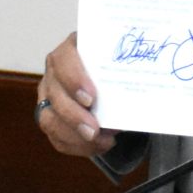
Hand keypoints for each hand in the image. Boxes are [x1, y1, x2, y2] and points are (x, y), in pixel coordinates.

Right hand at [36, 32, 116, 156]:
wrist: (114, 72)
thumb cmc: (118, 61)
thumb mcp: (122, 56)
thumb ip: (128, 64)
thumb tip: (144, 85)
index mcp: (73, 47)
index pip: (63, 60)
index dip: (74, 80)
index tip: (91, 98)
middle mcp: (55, 70)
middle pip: (55, 94)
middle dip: (74, 116)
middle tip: (94, 131)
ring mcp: (49, 93)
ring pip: (48, 118)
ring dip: (74, 135)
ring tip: (100, 142)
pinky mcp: (49, 113)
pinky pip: (54, 135)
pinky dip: (76, 145)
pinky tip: (97, 146)